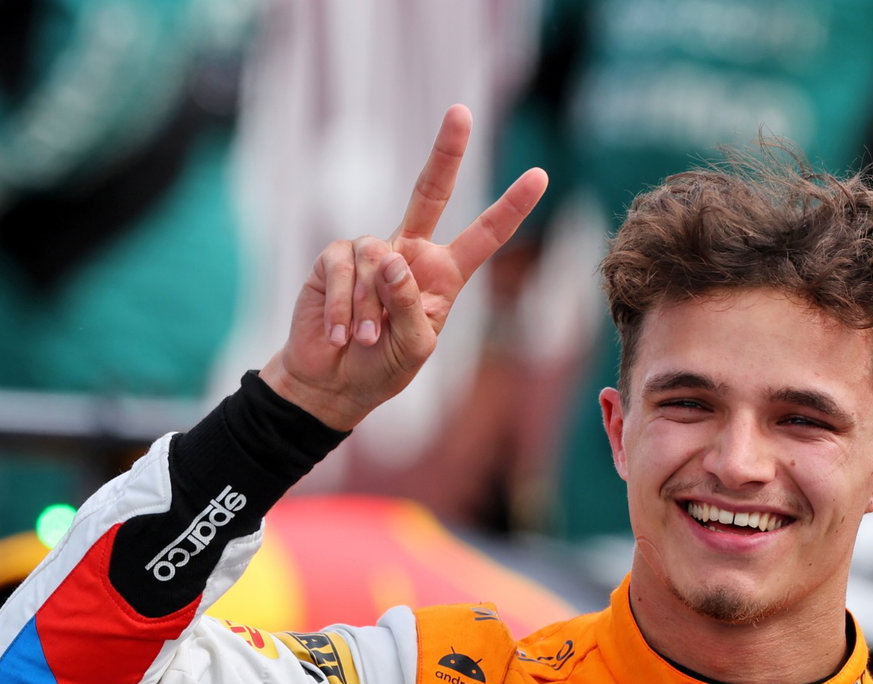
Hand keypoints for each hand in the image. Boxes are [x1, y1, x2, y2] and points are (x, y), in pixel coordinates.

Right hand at [262, 105, 547, 429]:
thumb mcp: (414, 346)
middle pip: (430, 192)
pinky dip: (344, 309)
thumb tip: (394, 258)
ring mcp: (370, 252)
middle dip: (446, 152)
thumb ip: (410, 305)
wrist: (331, 384)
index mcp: (443, 274)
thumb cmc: (382, 367)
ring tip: (365, 339)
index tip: (540, 175)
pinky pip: (345, 271)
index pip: (483, 235)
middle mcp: (409, 252)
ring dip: (371, 308)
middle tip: (461, 111)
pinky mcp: (334, 259)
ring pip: (379, 259)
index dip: (511, 207)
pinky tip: (340, 336)